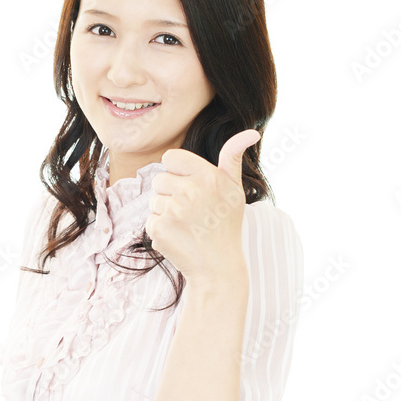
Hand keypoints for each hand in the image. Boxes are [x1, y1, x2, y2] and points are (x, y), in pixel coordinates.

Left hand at [145, 129, 260, 284]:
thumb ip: (233, 158)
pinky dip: (160, 229)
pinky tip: (178, 237)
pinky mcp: (159, 228)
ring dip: (164, 212)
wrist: (217, 267)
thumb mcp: (234, 190)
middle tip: (190, 211)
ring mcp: (174, 210)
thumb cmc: (226, 225)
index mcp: (209, 176)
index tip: (189, 187)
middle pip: (159, 178)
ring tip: (186, 225)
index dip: (177, 172)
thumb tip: (250, 133)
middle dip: (170, 193)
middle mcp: (191, 190)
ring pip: (153, 200)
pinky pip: (149, 219)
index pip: (171, 157)